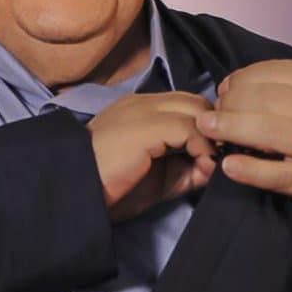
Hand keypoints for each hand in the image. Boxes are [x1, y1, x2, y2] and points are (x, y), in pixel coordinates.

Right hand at [87, 91, 215, 221]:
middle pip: (196, 102)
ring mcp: (143, 110)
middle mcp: (142, 102)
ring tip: (210, 164)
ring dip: (211, 138)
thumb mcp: (156, 179)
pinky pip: (189, 127)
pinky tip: (202, 166)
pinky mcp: (146, 126)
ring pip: (196, 110)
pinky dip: (203, 146)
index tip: (214, 155)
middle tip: (218, 159)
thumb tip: (213, 167)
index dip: (206, 127)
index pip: (187, 104)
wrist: (72, 190)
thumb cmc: (109, 188)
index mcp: (140, 110)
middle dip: (214, 129)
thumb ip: (185, 170)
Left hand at [198, 60, 291, 230]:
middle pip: (275, 98)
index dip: (250, 75)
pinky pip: (280, 174)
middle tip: (214, 111)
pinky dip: (252, 169)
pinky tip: (230, 166)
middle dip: (236, 100)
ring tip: (208, 128)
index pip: (288, 72)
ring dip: (235, 125)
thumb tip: (238, 86)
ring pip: (274, 130)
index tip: (228, 86)